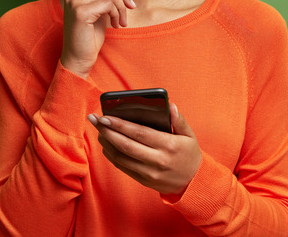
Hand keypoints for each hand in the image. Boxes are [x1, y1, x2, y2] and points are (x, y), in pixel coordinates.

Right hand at [60, 0, 135, 77]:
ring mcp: (74, 1)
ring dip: (121, 7)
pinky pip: (108, 3)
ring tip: (121, 21)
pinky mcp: (80, 10)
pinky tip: (116, 25)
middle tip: (128, 11)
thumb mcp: (99, 14)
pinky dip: (117, 13)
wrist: (80, 58)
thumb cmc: (89, 38)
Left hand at [87, 104, 201, 196]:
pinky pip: (123, 167)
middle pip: (126, 145)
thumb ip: (179, 120)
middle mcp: (157, 160)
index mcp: (169, 145)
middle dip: (108, 132)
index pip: (140, 133)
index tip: (106, 116)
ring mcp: (149, 172)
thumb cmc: (189, 154)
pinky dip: (112, 155)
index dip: (121, 125)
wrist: (192, 182)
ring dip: (107, 144)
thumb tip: (170, 106)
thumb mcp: (189, 135)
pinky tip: (107, 145)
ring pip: (121, 158)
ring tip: (99, 131)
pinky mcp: (143, 180)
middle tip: (95, 120)